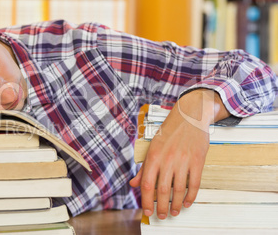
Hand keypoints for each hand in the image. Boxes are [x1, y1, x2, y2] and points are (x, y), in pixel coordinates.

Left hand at [130, 89, 229, 218]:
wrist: (190, 115)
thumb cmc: (169, 131)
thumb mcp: (152, 146)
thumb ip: (144, 168)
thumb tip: (134, 184)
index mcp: (154, 156)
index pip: (147, 184)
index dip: (146, 200)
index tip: (147, 211)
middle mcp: (167, 159)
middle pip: (162, 190)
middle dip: (161, 207)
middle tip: (161, 216)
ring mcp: (183, 160)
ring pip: (179, 190)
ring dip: (176, 205)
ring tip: (174, 212)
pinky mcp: (197, 161)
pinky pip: (194, 184)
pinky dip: (191, 196)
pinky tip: (188, 203)